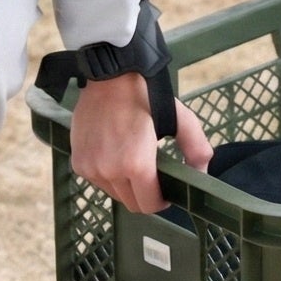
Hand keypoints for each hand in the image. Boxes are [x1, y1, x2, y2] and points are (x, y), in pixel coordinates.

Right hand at [68, 72, 213, 212]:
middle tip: (153, 176)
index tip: (167, 191)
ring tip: (133, 161)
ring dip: (126, 186)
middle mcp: (109, 171)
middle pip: (131, 202)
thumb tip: (201, 174)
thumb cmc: (146, 94)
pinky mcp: (78, 161)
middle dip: (145, 195)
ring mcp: (90, 167)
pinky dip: (108, 175)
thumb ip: (196, 149)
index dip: (162, 201)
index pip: (149, 205)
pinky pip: (97, 181)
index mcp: (135, 164)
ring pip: (113, 193)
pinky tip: (116, 155)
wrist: (111, 74)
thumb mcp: (180, 118)